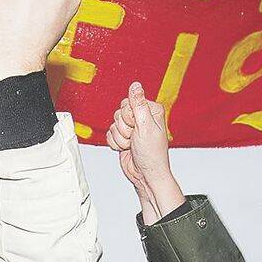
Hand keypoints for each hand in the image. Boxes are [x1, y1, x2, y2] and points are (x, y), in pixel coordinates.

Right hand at [106, 83, 185, 223]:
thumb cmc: (152, 155)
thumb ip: (138, 104)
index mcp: (151, 110)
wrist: (146, 175)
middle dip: (124, 128)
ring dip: (120, 138)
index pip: (128, 102)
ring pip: (113, 124)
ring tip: (132, 145)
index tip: (137, 127)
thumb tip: (136, 85)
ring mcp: (132, 128)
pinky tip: (126, 148)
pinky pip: (110, 134)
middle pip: (119, 112)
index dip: (129, 116)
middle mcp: (142, 117)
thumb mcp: (145, 126)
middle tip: (135, 138)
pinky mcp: (123, 137)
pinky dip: (116, 143)